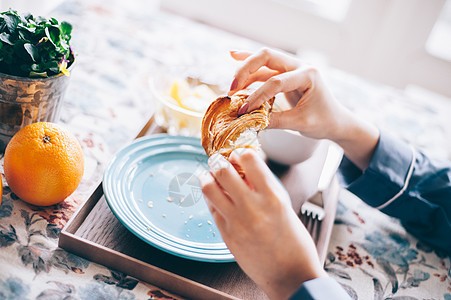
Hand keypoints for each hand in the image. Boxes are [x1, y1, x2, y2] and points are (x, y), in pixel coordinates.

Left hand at [200, 149, 326, 299]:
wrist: (290, 275)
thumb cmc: (293, 240)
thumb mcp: (283, 206)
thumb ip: (264, 186)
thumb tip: (246, 167)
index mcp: (273, 196)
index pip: (248, 159)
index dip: (240, 152)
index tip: (238, 153)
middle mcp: (252, 206)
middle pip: (222, 170)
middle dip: (218, 161)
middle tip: (219, 161)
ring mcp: (236, 221)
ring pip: (208, 187)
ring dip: (207, 177)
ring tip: (210, 176)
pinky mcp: (226, 235)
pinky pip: (211, 208)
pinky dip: (211, 198)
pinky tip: (216, 198)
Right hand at [229, 47, 379, 169]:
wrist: (336, 121)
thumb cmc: (324, 122)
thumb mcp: (300, 124)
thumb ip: (275, 122)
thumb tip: (249, 121)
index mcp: (308, 75)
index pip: (277, 82)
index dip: (258, 96)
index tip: (245, 111)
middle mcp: (300, 66)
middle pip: (267, 56)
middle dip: (246, 70)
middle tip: (232, 88)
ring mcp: (292, 68)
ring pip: (263, 60)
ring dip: (245, 71)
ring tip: (231, 88)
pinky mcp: (285, 75)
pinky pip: (265, 68)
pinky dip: (249, 66)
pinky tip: (233, 55)